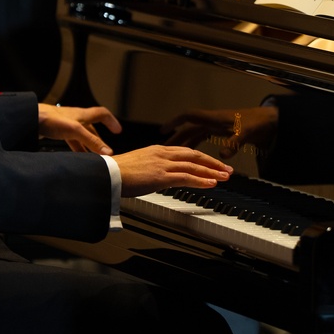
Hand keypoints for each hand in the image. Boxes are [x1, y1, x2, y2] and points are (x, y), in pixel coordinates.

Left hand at [37, 104, 121, 154]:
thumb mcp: (75, 130)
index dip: (111, 121)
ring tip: (92, 157)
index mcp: (82, 114)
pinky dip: (76, 148)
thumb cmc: (50, 119)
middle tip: (106, 151)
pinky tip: (75, 156)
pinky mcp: (56, 131)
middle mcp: (75, 118)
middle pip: (92, 127)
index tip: (118, 131)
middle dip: (99, 139)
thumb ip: (91, 141)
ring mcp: (65, 125)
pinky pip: (70, 140)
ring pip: (81, 136)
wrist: (29, 118)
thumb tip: (109, 153)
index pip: (102, 114)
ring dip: (88, 145)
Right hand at [114, 145, 232, 196]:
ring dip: (212, 172)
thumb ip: (152, 168)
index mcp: (157, 150)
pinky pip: (186, 177)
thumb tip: (159, 176)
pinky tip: (211, 183)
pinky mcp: (160, 176)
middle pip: (194, 155)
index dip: (202, 158)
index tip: (213, 164)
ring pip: (193, 165)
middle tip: (227, 169)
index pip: (186, 151)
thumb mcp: (139, 166)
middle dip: (212, 162)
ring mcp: (162, 164)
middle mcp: (162, 153)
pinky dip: (201, 180)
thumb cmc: (117, 173)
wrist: (106, 175)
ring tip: (225, 177)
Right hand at [161, 106, 276, 157]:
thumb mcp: (246, 133)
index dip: (175, 121)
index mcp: (214, 119)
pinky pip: (203, 138)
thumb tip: (223, 156)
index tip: (164, 129)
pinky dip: (195, 146)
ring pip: (194, 135)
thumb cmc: (257, 123)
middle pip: (188, 128)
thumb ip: (234, 143)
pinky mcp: (220, 133)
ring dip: (184, 143)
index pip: (190, 116)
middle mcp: (212, 122)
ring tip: (172, 153)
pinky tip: (190, 156)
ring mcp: (216, 127)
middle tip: (162, 147)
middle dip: (175, 136)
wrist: (269, 122)